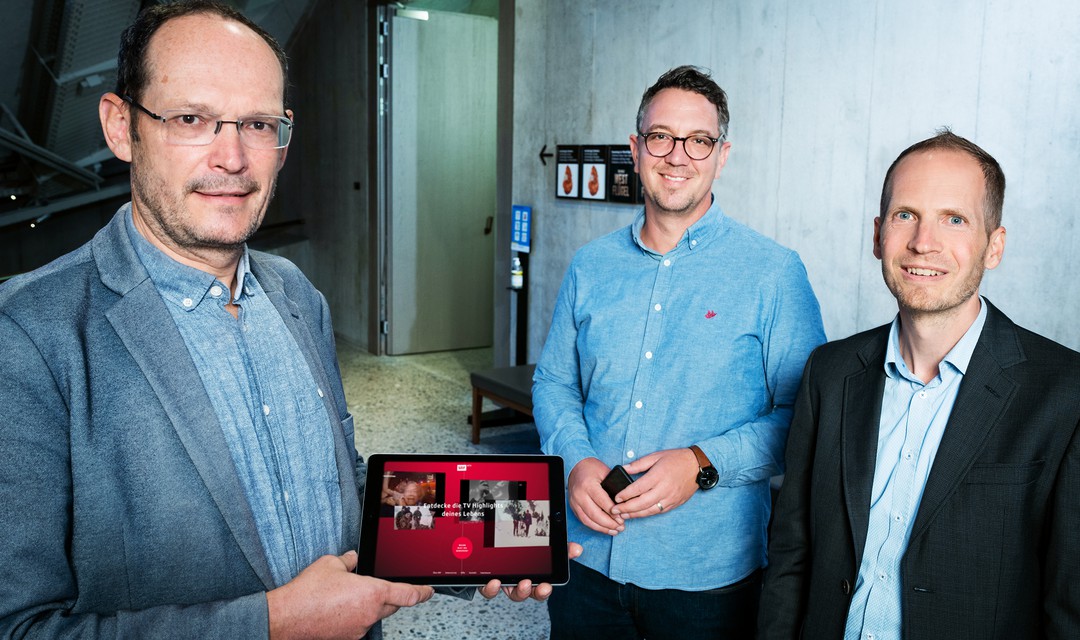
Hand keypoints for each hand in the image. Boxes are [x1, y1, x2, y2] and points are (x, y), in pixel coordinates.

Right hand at [267, 550, 433, 639]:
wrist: (287, 618)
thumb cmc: (308, 592)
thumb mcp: (331, 564)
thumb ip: (349, 560)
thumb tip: (353, 558)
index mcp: (373, 592)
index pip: (408, 595)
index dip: (421, 593)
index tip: (428, 591)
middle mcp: (370, 613)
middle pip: (393, 606)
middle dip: (392, 597)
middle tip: (380, 588)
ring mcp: (359, 628)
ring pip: (375, 615)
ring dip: (369, 606)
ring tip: (347, 596)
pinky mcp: (348, 637)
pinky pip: (360, 624)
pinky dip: (356, 616)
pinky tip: (340, 608)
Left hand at [478, 543, 582, 600]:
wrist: (485, 543)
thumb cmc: (517, 547)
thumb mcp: (540, 543)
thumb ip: (559, 546)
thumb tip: (577, 549)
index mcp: (534, 576)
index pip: (544, 585)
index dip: (547, 588)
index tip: (549, 585)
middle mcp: (520, 582)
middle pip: (531, 593)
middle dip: (539, 593)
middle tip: (543, 587)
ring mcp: (505, 583)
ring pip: (513, 594)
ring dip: (521, 591)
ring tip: (524, 583)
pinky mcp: (488, 582)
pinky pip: (489, 591)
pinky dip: (492, 589)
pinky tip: (496, 581)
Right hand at [567, 458, 624, 534]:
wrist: (576, 467)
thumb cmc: (592, 468)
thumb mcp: (605, 472)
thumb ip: (614, 486)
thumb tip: (624, 502)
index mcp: (588, 484)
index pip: (602, 502)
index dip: (613, 512)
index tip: (622, 518)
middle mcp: (579, 495)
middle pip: (595, 514)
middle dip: (609, 523)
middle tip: (620, 526)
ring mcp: (574, 502)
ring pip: (588, 520)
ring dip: (602, 528)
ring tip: (615, 530)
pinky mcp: (574, 507)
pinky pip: (584, 520)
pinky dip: (595, 527)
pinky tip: (605, 528)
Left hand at [614, 448, 698, 519]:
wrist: (698, 466)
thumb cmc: (676, 459)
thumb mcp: (656, 456)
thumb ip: (639, 464)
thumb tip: (623, 468)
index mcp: (658, 475)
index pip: (638, 488)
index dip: (625, 495)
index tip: (616, 498)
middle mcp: (664, 489)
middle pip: (642, 503)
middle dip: (626, 508)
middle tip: (614, 511)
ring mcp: (670, 498)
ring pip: (650, 510)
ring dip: (635, 514)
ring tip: (623, 515)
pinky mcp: (675, 503)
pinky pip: (659, 511)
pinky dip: (647, 514)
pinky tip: (638, 514)